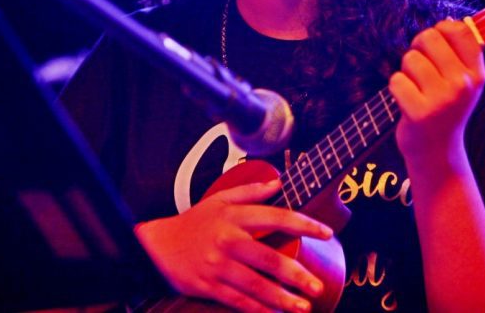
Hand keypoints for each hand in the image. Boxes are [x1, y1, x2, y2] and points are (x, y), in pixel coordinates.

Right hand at [135, 179, 331, 312]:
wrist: (157, 246)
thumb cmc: (192, 223)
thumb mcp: (218, 200)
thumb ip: (249, 191)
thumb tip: (277, 183)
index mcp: (233, 216)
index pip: (275, 217)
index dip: (304, 225)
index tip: (327, 233)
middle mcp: (227, 240)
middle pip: (268, 258)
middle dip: (296, 274)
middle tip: (317, 285)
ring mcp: (217, 266)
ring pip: (255, 285)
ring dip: (282, 298)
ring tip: (304, 306)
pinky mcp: (208, 286)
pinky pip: (238, 301)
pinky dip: (258, 309)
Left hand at [389, 18, 484, 171]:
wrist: (437, 152)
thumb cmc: (445, 109)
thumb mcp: (464, 83)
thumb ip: (459, 54)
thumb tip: (448, 22)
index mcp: (477, 73)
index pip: (460, 30)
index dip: (441, 30)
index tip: (437, 45)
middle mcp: (463, 84)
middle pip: (429, 37)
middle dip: (418, 47)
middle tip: (421, 67)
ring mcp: (442, 99)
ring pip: (410, 58)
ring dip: (406, 71)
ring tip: (416, 89)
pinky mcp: (419, 112)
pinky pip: (396, 80)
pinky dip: (397, 88)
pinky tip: (408, 101)